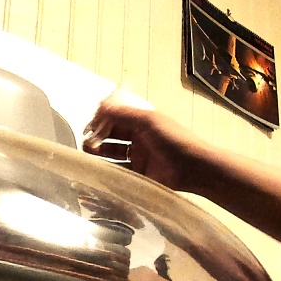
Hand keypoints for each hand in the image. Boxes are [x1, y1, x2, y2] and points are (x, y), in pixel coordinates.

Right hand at [82, 99, 204, 191]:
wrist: (193, 168)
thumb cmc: (173, 139)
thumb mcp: (147, 120)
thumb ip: (122, 113)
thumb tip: (100, 105)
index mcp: (142, 122)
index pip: (116, 119)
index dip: (102, 121)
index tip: (90, 126)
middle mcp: (138, 138)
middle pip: (112, 136)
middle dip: (97, 138)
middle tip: (87, 143)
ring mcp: (138, 158)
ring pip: (112, 154)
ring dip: (99, 153)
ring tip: (88, 155)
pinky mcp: (139, 175)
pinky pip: (119, 171)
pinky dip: (107, 170)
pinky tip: (97, 170)